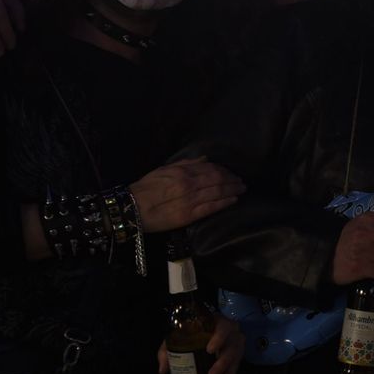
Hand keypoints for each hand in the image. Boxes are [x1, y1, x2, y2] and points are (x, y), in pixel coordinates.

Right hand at [130, 156, 244, 231]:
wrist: (131, 208)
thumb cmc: (145, 188)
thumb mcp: (163, 170)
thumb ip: (185, 164)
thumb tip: (205, 159)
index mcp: (182, 172)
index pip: (210, 169)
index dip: (224, 171)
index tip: (232, 173)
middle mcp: (189, 184)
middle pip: (217, 179)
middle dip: (232, 180)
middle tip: (242, 181)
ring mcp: (190, 199)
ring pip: (217, 192)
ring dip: (232, 189)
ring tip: (242, 189)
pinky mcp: (189, 215)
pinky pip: (211, 207)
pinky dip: (225, 202)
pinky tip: (234, 200)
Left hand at [156, 318, 243, 373]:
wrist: (206, 329)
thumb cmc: (192, 330)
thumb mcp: (180, 334)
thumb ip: (169, 349)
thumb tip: (163, 369)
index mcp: (218, 324)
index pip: (223, 328)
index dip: (219, 338)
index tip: (209, 350)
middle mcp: (232, 334)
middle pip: (232, 347)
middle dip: (222, 363)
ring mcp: (236, 345)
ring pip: (236, 360)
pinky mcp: (237, 356)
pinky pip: (235, 369)